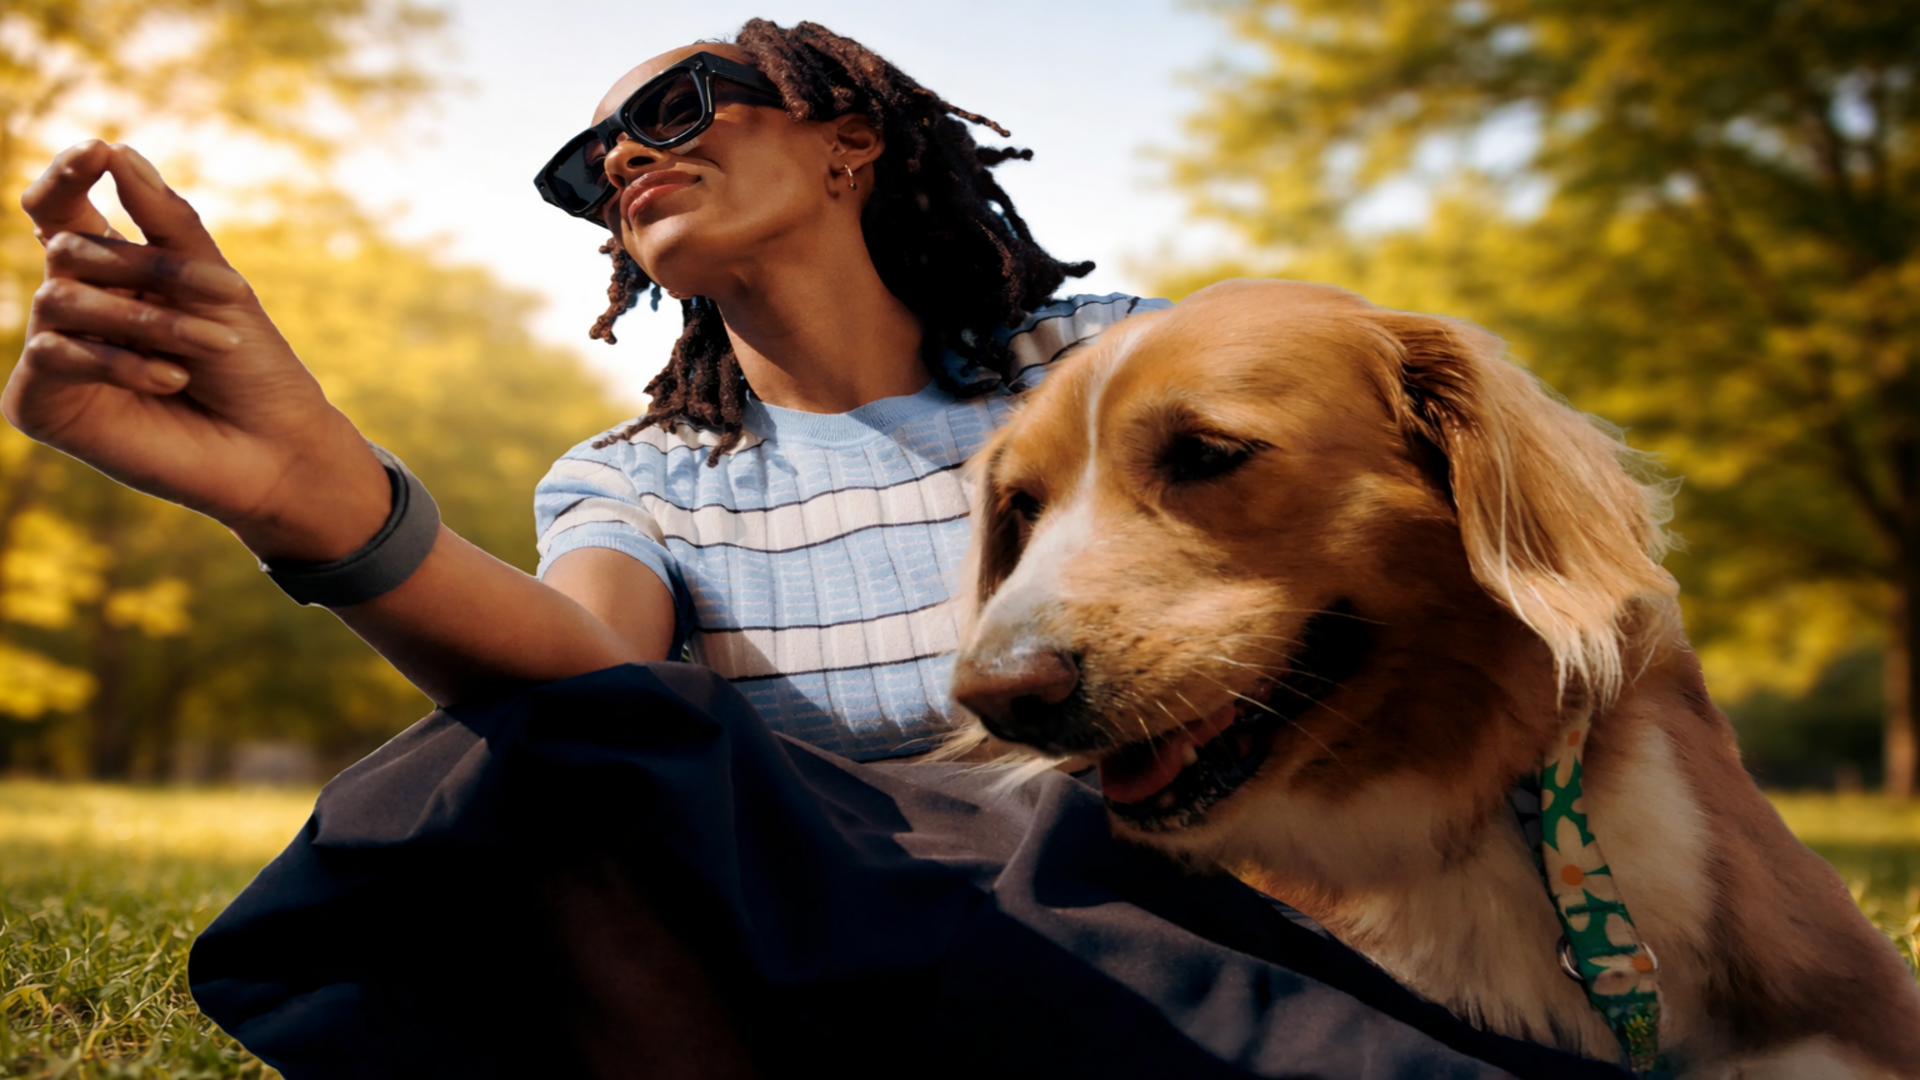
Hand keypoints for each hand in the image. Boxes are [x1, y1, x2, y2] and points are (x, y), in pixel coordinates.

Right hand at [4, 140, 389, 561]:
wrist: (273, 450)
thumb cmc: (252, 369)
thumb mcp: (217, 285)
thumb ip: (167, 224)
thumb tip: (118, 148)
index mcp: (110, 274)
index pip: (60, 212)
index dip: (66, 178)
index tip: (96, 151)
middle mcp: (73, 309)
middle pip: (70, 251)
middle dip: (147, 268)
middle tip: (219, 293)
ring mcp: (54, 357)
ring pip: (63, 300)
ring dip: (147, 320)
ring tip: (209, 346)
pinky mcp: (42, 404)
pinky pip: (54, 355)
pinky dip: (118, 363)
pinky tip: (172, 380)